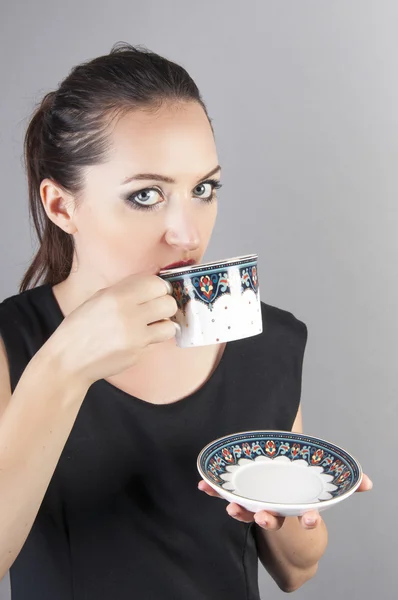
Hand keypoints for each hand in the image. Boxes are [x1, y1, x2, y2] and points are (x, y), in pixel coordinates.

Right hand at [50, 274, 177, 384]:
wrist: (70, 358)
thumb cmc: (83, 326)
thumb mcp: (100, 297)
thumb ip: (127, 288)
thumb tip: (154, 277)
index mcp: (117, 295)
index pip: (157, 284)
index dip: (159, 288)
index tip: (156, 292)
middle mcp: (128, 314)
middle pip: (168, 303)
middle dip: (165, 305)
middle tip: (156, 309)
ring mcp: (135, 336)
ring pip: (169, 325)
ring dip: (163, 324)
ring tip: (151, 325)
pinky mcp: (137, 353)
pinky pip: (156, 342)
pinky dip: (151, 339)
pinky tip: (137, 339)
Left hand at [198, 473, 372, 530]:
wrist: (281, 504)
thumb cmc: (300, 492)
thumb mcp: (322, 489)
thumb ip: (344, 485)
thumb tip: (368, 484)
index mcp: (295, 509)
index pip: (303, 517)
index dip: (307, 520)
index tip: (309, 519)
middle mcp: (276, 511)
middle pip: (272, 519)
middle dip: (267, 519)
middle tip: (263, 516)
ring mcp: (256, 506)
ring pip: (247, 513)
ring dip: (239, 511)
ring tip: (231, 506)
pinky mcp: (240, 497)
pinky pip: (227, 496)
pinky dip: (215, 492)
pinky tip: (203, 486)